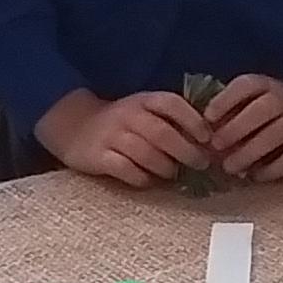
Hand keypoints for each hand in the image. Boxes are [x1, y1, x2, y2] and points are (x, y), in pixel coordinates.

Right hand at [35, 87, 209, 188]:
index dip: (193, 120)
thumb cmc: (121, 122)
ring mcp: (112, 136)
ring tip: (173, 173)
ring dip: (165, 167)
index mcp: (143, 100)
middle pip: (162, 133)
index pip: (171, 104)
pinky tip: (149, 181)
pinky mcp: (98, 156)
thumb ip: (171, 121)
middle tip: (200, 164)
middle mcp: (128, 115)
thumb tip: (208, 143)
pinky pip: (126, 170)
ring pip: (145, 153)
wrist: (74, 126)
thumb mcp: (144, 111)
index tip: (207, 138)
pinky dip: (142, 178)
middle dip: (186, 151)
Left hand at [203, 73, 282, 180]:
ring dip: (248, 154)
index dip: (225, 100)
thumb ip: (233, 111)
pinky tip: (254, 176)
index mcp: (267, 84)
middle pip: (260, 111)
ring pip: (273, 136)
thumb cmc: (275, 109)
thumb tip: (204, 135)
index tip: (208, 118)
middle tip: (216, 147)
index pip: (247, 85)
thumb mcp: (256, 99)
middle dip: (234, 129)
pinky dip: (270, 170)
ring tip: (229, 167)